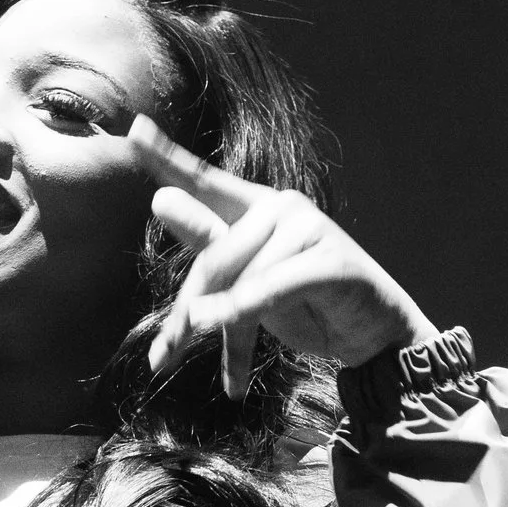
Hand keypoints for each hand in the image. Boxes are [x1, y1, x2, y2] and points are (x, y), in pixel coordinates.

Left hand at [129, 115, 436, 397]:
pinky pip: (272, 288)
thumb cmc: (307, 303)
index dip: (168, 157)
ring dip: (224, 330)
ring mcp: (309, 228)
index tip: (134, 130)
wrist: (372, 335)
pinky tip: (220, 333)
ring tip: (228, 376)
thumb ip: (208, 243)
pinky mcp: (331, 260)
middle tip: (163, 357)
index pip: (205, 180)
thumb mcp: (246, 280)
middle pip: (213, 256)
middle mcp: (280, 207)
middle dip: (188, 311)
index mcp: (256, 207)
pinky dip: (243, 312)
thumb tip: (160, 200)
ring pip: (241, 280)